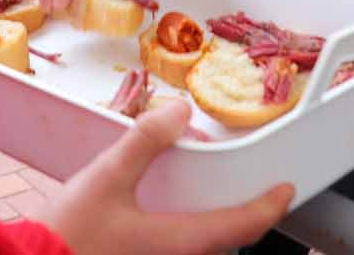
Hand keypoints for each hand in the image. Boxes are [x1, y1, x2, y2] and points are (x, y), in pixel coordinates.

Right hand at [41, 99, 293, 254]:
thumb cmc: (68, 234)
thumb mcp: (106, 177)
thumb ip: (146, 142)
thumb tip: (179, 112)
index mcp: (179, 242)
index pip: (242, 226)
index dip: (269, 207)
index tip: (285, 190)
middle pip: (224, 240)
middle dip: (240, 215)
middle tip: (247, 190)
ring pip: (200, 248)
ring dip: (209, 225)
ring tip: (204, 196)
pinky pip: (175, 252)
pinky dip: (183, 231)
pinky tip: (163, 214)